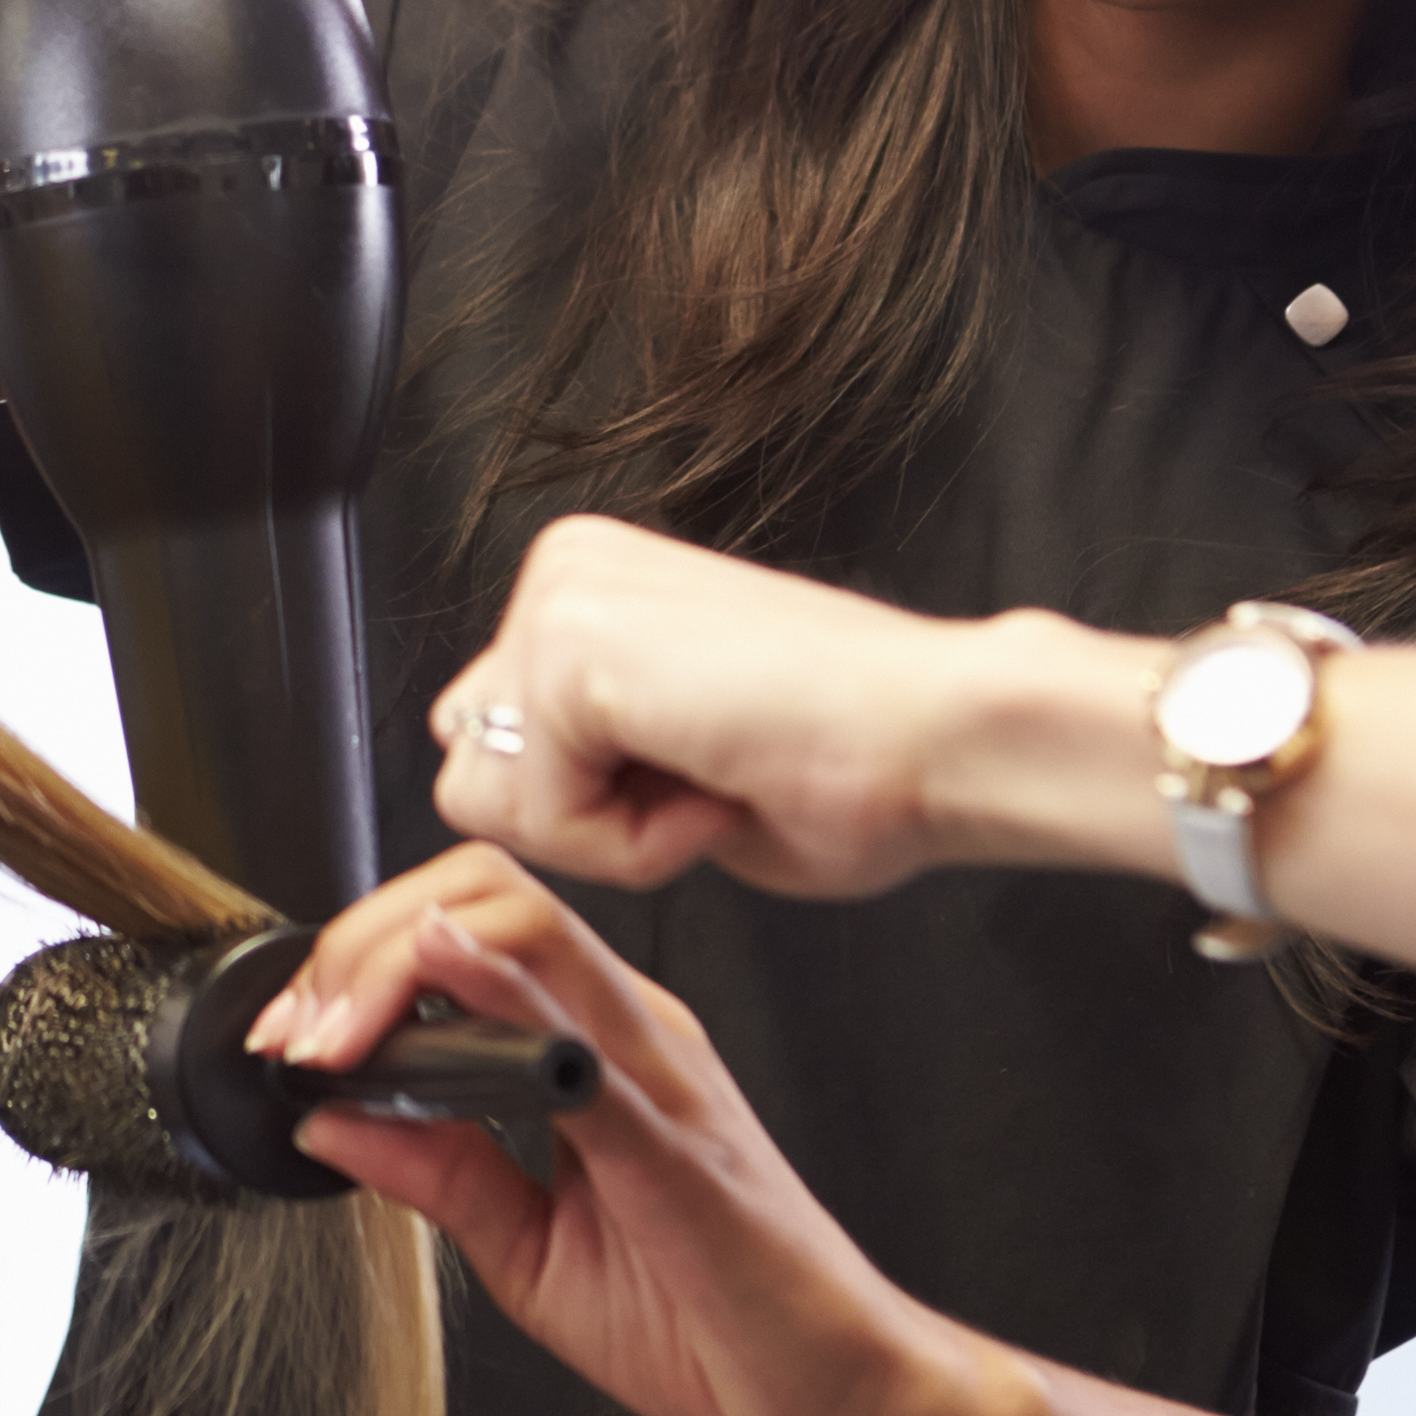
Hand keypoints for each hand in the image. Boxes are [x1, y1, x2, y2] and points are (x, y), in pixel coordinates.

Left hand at [251, 847, 965, 1415]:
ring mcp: (663, 1079)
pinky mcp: (680, 1148)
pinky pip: (588, 1047)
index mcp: (600, 1049)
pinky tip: (448, 977)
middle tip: (293, 1032)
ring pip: (532, 935)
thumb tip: (331, 1122)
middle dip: (362, 943)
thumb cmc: (714, 1320)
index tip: (290, 1032)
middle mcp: (633, 1037)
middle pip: (488, 900)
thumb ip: (442, 1176)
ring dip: (401, 963)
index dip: (361, 954)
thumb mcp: (533, 1252)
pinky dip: (507, 997)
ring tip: (328, 1034)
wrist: (838, 1396)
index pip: (472, 928)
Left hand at [425, 516, 1037, 897]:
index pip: (497, 740)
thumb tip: (513, 785)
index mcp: (592, 587)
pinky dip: (627, 843)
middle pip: (475, 764)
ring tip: (712, 780)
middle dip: (578, 817)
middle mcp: (566, 572)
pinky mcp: (570, 644)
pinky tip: (716, 784)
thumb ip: (585, 758)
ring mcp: (562, 597)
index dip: (594, 806)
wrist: (940, 738)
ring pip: (486, 795)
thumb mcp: (668, 761)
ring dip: (603, 832)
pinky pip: (536, 816)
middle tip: (704, 785)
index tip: (703, 777)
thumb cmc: (852, 763)